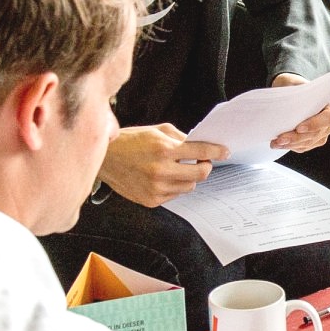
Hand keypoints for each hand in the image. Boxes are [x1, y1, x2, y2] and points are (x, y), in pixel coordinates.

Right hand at [96, 124, 226, 207]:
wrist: (105, 159)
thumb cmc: (130, 141)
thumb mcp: (157, 131)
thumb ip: (181, 138)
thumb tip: (201, 146)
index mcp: (163, 149)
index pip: (201, 151)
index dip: (217, 151)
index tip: (224, 152)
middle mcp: (161, 170)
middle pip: (200, 174)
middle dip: (206, 166)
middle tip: (203, 161)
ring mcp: (156, 188)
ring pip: (189, 186)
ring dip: (189, 177)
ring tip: (178, 168)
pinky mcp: (151, 200)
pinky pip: (175, 195)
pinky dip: (175, 186)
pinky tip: (164, 177)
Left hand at [269, 73, 329, 151]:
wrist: (293, 91)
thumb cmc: (295, 86)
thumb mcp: (296, 84)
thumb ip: (296, 92)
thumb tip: (287, 104)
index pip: (329, 117)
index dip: (315, 124)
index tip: (299, 128)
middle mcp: (329, 120)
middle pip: (316, 133)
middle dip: (297, 138)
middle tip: (280, 139)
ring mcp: (323, 131)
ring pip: (309, 142)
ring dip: (291, 144)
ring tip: (275, 143)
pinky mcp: (314, 139)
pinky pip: (304, 146)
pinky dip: (291, 146)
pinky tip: (280, 145)